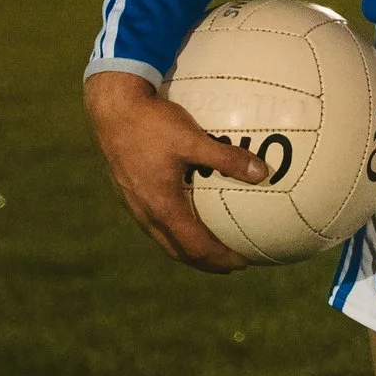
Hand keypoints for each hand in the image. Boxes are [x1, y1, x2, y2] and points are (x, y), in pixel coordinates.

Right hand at [83, 69, 271, 272]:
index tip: (242, 263)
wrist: (111, 110)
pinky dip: (174, 228)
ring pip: (163, 238)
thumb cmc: (153, 123)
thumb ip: (227, 158)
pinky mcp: (128, 191)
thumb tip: (263, 173)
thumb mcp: (193, 139)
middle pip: (178, 250)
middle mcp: (146, 212)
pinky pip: (154, 221)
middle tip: (229, 264)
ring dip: (187, 247)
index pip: (195, 247)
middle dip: (205, 262)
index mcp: (162, 207)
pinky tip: (184, 211)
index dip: (219, 259)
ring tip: (209, 244)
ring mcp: (134, 204)